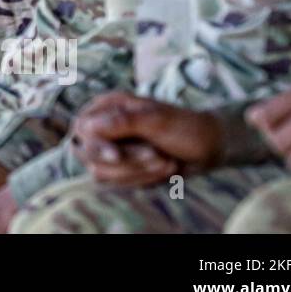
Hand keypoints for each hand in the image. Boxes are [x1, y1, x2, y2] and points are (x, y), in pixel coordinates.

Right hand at [71, 92, 220, 185]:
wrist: (209, 147)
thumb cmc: (184, 126)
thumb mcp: (156, 120)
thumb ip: (122, 121)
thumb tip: (88, 126)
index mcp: (107, 107)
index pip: (81, 127)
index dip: (95, 144)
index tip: (116, 155)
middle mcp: (104, 127)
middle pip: (88, 154)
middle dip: (125, 160)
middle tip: (156, 155)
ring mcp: (111, 149)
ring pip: (101, 173)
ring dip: (137, 171)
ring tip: (166, 161)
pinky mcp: (121, 169)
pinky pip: (117, 183)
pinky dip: (142, 180)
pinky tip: (164, 170)